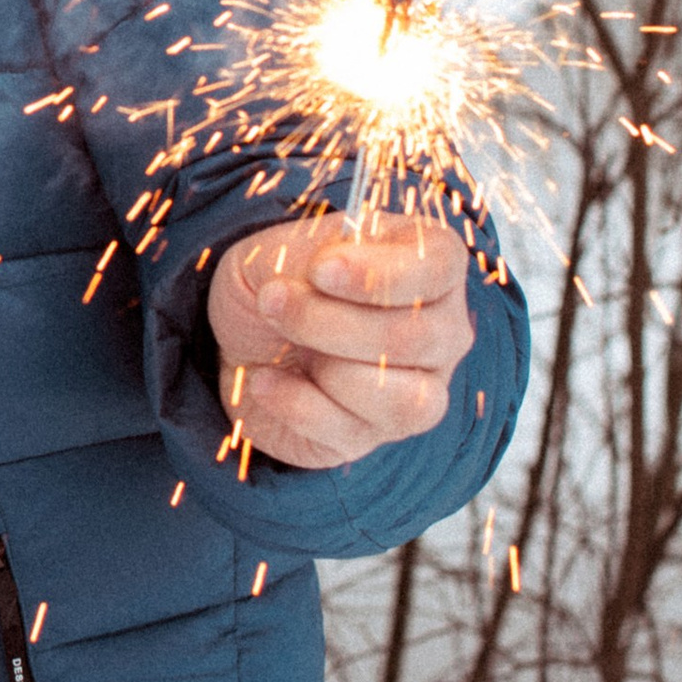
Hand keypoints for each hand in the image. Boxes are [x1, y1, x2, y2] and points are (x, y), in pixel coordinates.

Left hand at [206, 212, 474, 471]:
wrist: (241, 338)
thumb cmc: (279, 280)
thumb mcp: (282, 247)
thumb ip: (310, 253)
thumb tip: (324, 276)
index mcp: (431, 265)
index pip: (439, 268)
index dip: (382, 274)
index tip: (319, 269)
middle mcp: (441, 331)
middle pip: (417, 338)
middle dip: (332, 322)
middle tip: (271, 299)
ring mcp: (418, 390)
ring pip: (405, 399)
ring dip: (328, 369)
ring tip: (276, 343)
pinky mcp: (374, 434)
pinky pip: (351, 431)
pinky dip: (295, 403)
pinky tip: (263, 378)